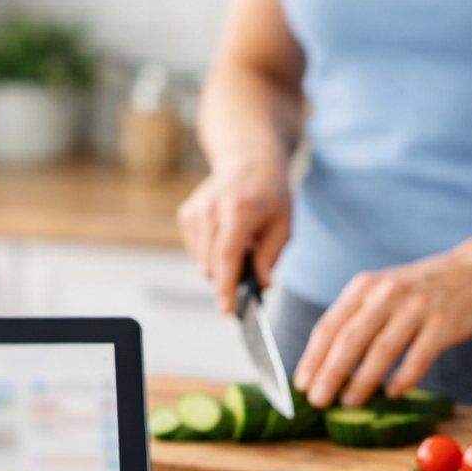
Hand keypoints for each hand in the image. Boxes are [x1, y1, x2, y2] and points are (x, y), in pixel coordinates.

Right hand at [177, 157, 291, 313]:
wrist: (248, 160)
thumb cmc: (270, 195)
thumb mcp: (283, 224)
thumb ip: (270, 256)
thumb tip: (261, 285)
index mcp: (238, 210)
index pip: (226, 256)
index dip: (225, 287)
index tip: (226, 310)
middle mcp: (211, 209)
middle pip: (211, 264)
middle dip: (227, 279)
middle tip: (247, 276)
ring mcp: (195, 210)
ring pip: (201, 261)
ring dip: (220, 265)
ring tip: (240, 244)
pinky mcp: (187, 214)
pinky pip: (196, 250)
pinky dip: (210, 252)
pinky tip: (225, 235)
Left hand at [293, 250, 471, 407]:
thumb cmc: (419, 290)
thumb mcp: (382, 291)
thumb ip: (356, 318)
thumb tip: (323, 363)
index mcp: (365, 287)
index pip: (330, 325)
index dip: (313, 357)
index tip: (301, 384)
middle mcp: (387, 294)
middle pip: (350, 339)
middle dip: (330, 373)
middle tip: (316, 399)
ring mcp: (417, 308)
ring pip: (382, 349)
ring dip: (362, 380)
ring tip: (348, 402)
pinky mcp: (443, 323)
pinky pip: (418, 357)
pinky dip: (403, 378)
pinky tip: (391, 393)